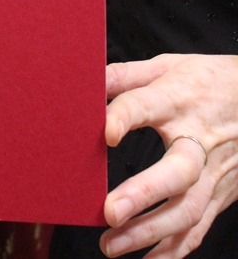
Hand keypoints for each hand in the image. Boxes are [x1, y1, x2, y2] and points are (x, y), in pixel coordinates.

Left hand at [101, 54, 237, 257]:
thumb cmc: (207, 81)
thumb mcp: (167, 66)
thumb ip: (125, 76)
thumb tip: (86, 79)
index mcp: (178, 100)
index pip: (146, 107)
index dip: (125, 117)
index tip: (105, 133)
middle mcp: (199, 140)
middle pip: (177, 171)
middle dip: (143, 193)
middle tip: (109, 212)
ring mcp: (213, 171)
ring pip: (188, 208)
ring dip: (150, 231)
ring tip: (111, 244)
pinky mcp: (221, 194)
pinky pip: (200, 226)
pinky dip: (175, 249)